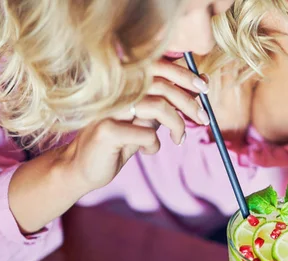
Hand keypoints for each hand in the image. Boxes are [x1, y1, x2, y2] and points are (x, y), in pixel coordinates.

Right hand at [58, 57, 210, 191]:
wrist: (82, 168)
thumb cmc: (118, 142)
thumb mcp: (146, 120)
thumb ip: (167, 102)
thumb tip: (200, 84)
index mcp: (124, 82)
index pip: (158, 66)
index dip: (184, 74)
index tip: (204, 88)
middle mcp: (114, 90)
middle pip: (162, 86)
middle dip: (189, 103)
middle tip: (203, 119)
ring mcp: (109, 109)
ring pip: (158, 108)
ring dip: (177, 126)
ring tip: (178, 139)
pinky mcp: (107, 130)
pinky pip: (146, 134)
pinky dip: (154, 145)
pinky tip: (147, 150)